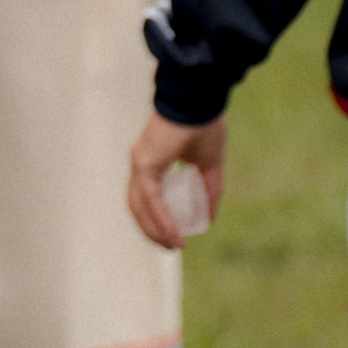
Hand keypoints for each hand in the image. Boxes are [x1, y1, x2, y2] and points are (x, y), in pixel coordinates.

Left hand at [127, 112, 226, 249]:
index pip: (146, 196)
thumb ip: (209, 190)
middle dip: (152, 229)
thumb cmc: (204, 125)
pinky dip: (161, 218)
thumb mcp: (210, 164)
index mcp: (152, 160)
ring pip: (140, 205)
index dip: (157, 218)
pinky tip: (172, 233)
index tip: (173, 235)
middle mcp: (141, 162)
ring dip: (155, 229)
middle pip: (138, 205)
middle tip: (170, 246)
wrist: (199, 102)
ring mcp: (140, 162)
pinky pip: (150, 198)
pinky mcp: (144, 162)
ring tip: (172, 245)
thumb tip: (209, 219)